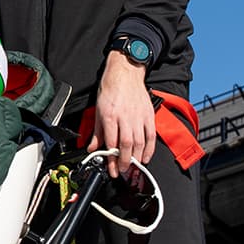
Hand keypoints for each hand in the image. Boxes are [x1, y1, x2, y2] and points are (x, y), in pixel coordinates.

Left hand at [89, 51, 154, 175]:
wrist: (125, 73)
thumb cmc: (110, 89)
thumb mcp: (98, 110)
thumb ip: (97, 132)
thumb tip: (92, 148)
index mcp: (110, 116)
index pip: (111, 142)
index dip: (111, 159)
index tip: (111, 169)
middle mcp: (125, 118)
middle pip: (127, 145)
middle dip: (124, 161)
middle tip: (121, 170)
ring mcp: (138, 117)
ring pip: (140, 142)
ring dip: (136, 158)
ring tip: (132, 166)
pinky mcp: (149, 115)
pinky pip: (151, 136)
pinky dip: (149, 149)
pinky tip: (145, 157)